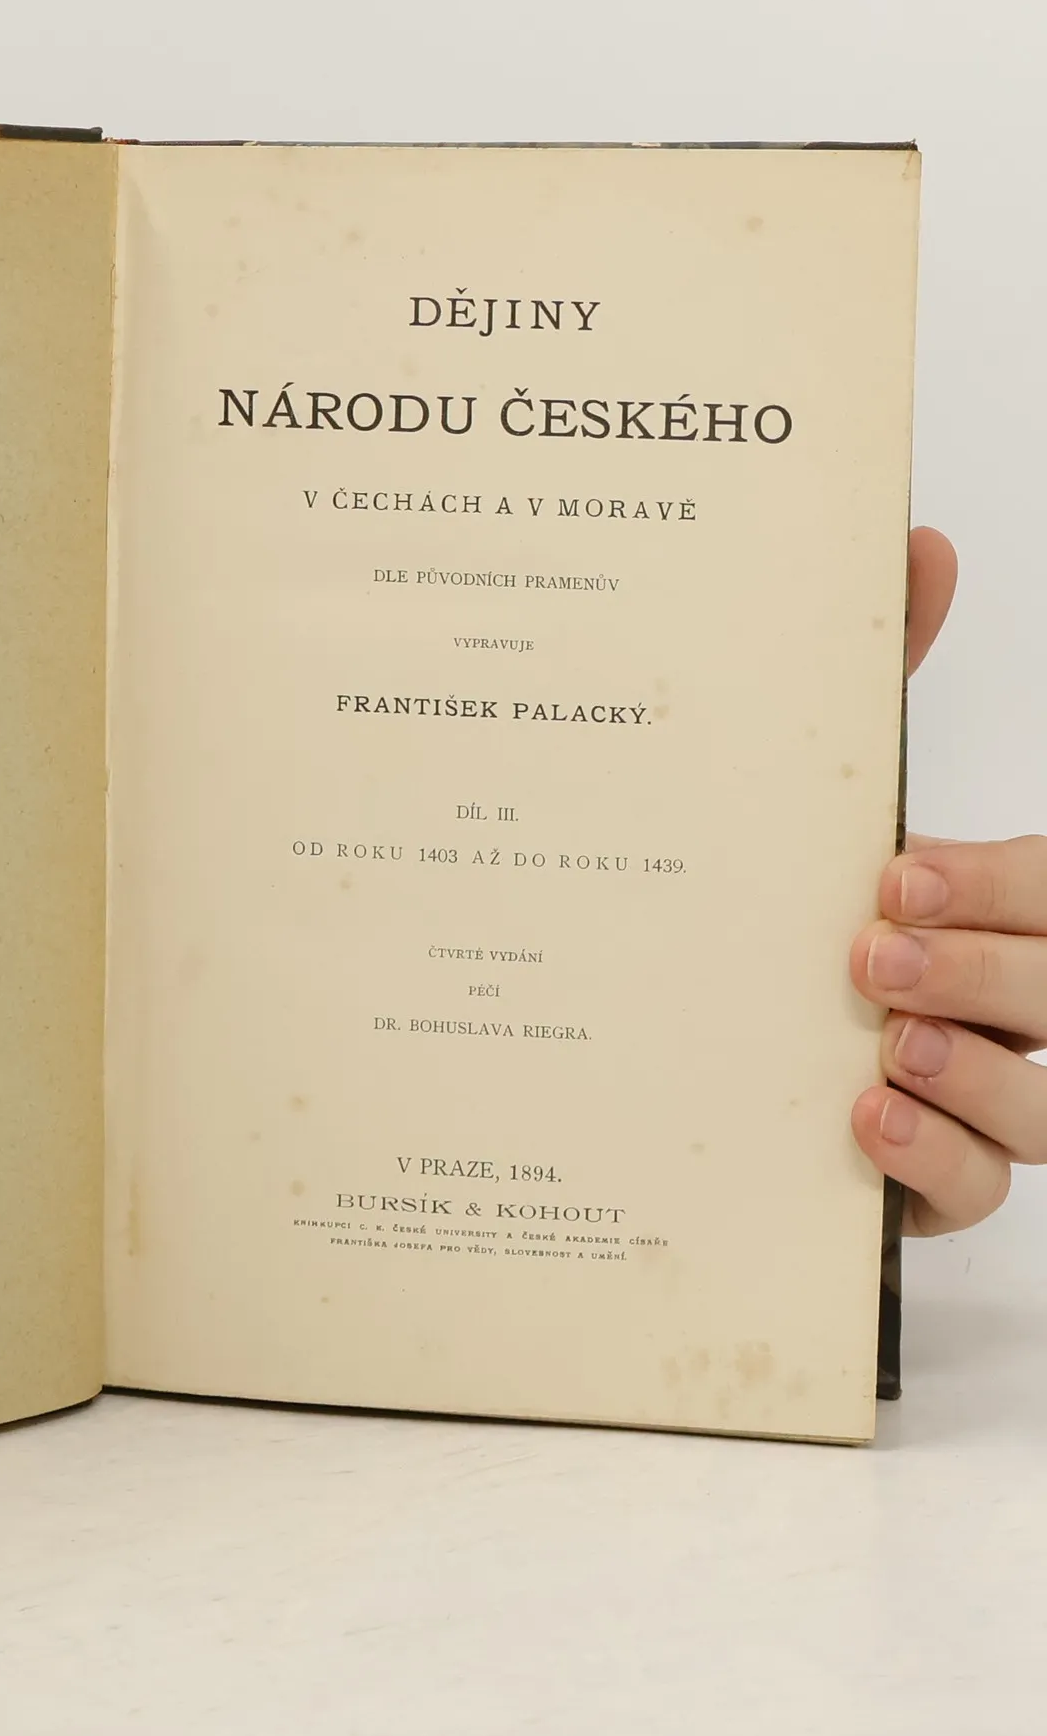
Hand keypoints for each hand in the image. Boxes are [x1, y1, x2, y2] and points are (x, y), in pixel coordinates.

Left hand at [849, 527, 1045, 1232]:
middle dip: (982, 970)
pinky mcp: (939, 1185)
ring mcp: (993, 1103)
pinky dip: (936, 1161)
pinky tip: (866, 1119)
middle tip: (871, 949)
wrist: (719, 1032)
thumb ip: (880, 677)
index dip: (1000, 887)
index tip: (894, 870)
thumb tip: (915, 540)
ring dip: (975, 1074)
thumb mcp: (836, 796)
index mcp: (1015, 912)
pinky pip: (981, 1194)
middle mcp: (1024, 1005)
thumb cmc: (811, 900)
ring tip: (885, 1043)